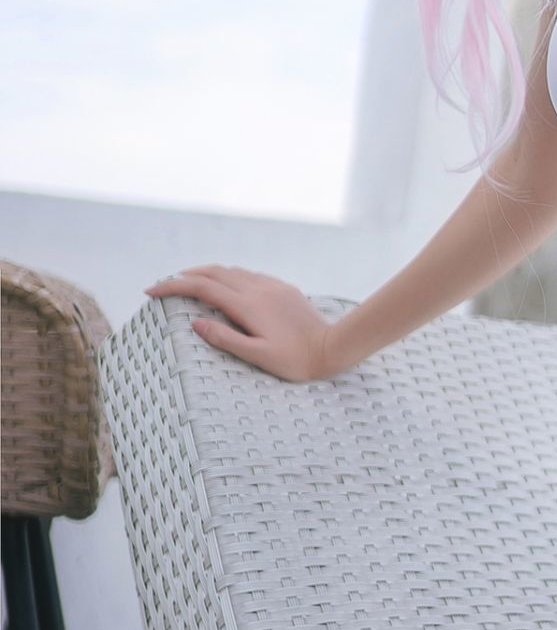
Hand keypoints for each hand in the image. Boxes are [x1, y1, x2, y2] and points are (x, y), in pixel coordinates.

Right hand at [143, 266, 338, 383]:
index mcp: (247, 305)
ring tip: (188, 283)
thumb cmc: (295, 359)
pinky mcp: (282, 288)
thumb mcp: (257, 355)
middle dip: (185, 275)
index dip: (173, 286)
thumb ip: (225, 338)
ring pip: (231, 270)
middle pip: (213, 272)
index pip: (202, 288)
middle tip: (164, 285)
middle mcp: (257, 289)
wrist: (333, 346)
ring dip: (206, 273)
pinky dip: (228, 276)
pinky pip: (248, 275)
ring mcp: (271, 285)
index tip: (151, 291)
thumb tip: (195, 323)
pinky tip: (224, 286)